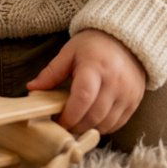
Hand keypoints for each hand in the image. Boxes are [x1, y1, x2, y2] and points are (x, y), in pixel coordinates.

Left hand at [25, 28, 146, 135]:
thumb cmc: (93, 45)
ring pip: (106, 124)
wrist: (125, 39)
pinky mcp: (135, 101)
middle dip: (76, 126)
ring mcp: (127, 93)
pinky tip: (92, 120)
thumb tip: (31, 89)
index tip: (57, 120)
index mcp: (95, 66)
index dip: (68, 115)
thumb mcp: (70, 52)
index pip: (82, 98)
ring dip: (88, 129)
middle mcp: (114, 81)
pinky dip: (103, 127)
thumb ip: (51, 72)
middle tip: (64, 124)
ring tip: (77, 122)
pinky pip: (118, 124)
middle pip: (93, 115)